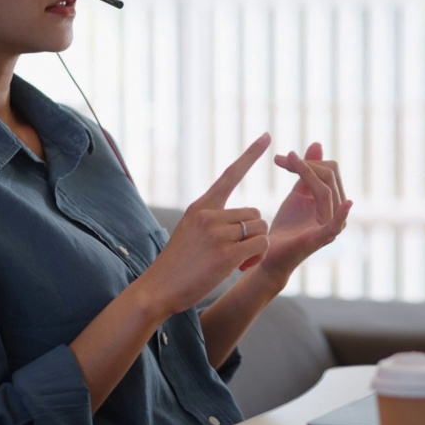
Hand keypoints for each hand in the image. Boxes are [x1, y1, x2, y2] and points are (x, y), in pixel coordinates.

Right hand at [135, 133, 271, 315]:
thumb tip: (240, 220)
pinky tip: (239, 267)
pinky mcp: (226, 254)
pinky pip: (260, 245)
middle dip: (252, 233)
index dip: (250, 155)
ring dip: (256, 246)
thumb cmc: (176, 264)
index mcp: (201, 206)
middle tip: (237, 253)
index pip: (230, 174)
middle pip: (254, 212)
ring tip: (236, 261)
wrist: (158, 288)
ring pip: (260, 228)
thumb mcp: (189, 230)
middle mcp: (209, 214)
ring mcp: (218, 233)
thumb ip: (211, 220)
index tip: (267, 136)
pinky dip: (257, 256)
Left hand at [250, 142, 351, 284]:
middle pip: (330, 175)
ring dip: (304, 171)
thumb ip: (307, 172)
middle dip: (304, 164)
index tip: (283, 158)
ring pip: (326, 190)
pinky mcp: (320, 239)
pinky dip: (342, 214)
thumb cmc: (286, 226)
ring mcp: (331, 227)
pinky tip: (347, 204)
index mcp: (334, 201)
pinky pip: (336, 225)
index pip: (330, 170)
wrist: (270, 253)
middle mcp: (338, 213)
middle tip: (280, 159)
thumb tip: (317, 143)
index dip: (308, 160)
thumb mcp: (298, 194)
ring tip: (285, 162)